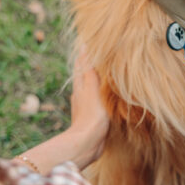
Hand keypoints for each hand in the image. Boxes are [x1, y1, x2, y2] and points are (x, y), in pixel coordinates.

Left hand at [17, 52, 110, 172]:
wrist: (88, 142)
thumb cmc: (91, 115)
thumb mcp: (93, 88)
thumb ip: (90, 71)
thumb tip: (86, 49)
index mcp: (81, 86)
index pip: (81, 65)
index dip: (84, 54)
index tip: (87, 42)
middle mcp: (81, 94)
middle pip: (82, 76)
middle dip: (87, 66)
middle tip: (93, 54)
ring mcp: (85, 106)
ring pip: (88, 88)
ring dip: (93, 80)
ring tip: (100, 73)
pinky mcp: (91, 118)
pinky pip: (95, 101)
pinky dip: (98, 95)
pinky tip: (103, 97)